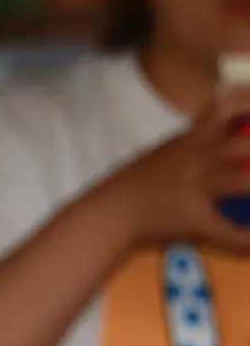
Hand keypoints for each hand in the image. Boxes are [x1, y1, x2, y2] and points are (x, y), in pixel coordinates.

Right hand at [105, 94, 249, 251]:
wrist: (110, 213)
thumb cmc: (131, 182)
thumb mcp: (167, 150)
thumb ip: (196, 141)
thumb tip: (223, 132)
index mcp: (193, 138)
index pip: (228, 108)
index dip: (247, 106)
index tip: (249, 115)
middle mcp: (202, 157)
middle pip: (247, 144)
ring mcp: (200, 189)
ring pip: (245, 182)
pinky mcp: (196, 221)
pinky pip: (227, 232)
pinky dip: (244, 240)